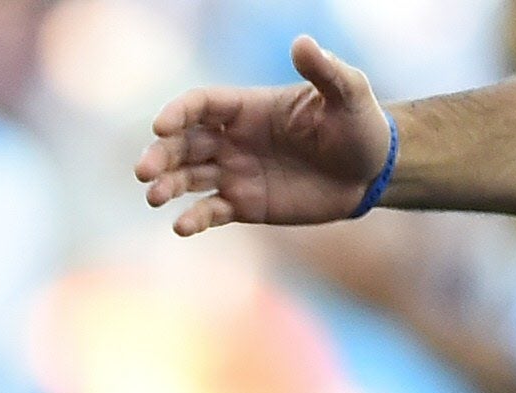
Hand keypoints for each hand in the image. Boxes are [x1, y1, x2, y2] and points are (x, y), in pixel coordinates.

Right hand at [136, 36, 392, 234]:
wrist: (371, 173)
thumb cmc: (359, 125)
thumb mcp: (349, 93)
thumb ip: (324, 70)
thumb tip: (301, 42)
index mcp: (249, 108)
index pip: (202, 106)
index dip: (179, 113)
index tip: (162, 125)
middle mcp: (235, 140)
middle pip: (184, 143)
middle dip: (161, 154)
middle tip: (144, 171)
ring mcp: (237, 173)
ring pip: (189, 178)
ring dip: (167, 186)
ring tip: (153, 197)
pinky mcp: (245, 205)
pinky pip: (211, 211)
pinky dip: (194, 219)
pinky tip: (181, 226)